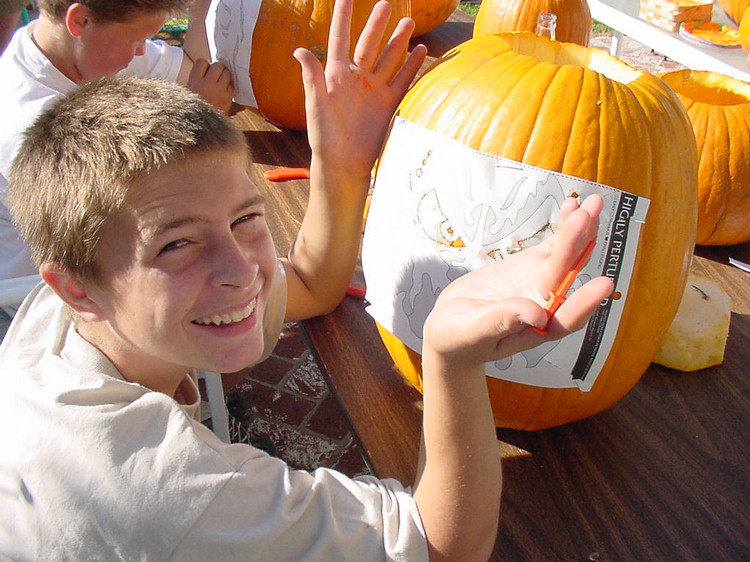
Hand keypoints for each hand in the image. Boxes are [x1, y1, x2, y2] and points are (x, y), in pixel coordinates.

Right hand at [186, 58, 234, 113]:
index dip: (205, 65)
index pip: (202, 61)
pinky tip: (224, 90)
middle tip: (215, 75)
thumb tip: (207, 66)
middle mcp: (207, 84)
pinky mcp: (228, 98)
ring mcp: (219, 91)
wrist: (200, 127)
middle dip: (217, 69)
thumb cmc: (193, 108)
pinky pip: (232, 85)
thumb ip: (196, 78)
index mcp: (194, 82)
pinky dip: (229, 85)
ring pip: (227, 73)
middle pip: (217, 65)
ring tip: (220, 82)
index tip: (205, 71)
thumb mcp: (187, 92)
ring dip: (225, 75)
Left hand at [293, 0, 427, 180]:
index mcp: (336, 75)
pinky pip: (402, 81)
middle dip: (377, 23)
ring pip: (388, 59)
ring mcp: (374, 90)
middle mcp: (356, 79)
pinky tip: (421, 51)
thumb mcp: (315, 105)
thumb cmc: (324, 136)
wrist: (343, 163)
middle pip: (369, 44)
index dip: (343, 17)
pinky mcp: (387, 104)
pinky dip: (412, 66)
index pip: (339, 39)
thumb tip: (300, 50)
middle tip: (386, 3)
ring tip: (408, 21)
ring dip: (398, 41)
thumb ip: (312, 77)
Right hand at [423, 195, 614, 369]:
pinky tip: (573, 206)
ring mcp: (541, 283)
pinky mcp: (533, 266)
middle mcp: (546, 307)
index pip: (565, 319)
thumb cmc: (458, 337)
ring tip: (591, 204)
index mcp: (534, 331)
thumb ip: (500, 323)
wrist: (450, 325)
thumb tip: (535, 315)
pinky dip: (563, 227)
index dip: (584, 303)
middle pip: (565, 276)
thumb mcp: (473, 332)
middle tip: (583, 218)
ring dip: (580, 231)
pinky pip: (553, 246)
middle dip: (576, 246)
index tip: (603, 285)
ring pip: (566, 257)